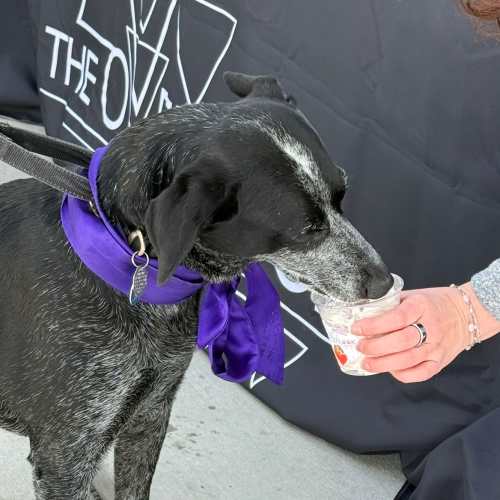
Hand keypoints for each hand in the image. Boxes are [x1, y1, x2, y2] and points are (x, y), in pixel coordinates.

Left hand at [352, 285, 474, 382]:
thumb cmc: (432, 303)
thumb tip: (363, 313)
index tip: (356, 328)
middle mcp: (431, 327)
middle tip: (360, 347)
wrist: (466, 313)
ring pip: (408, 360)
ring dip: (384, 364)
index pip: (396, 318)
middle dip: (375, 347)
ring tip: (367, 363)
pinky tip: (390, 370)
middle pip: (401, 341)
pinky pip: (421, 373)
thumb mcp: (412, 295)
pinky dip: (403, 374)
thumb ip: (391, 304)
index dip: (374, 325)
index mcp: (421, 306)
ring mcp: (437, 346)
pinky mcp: (441, 361)